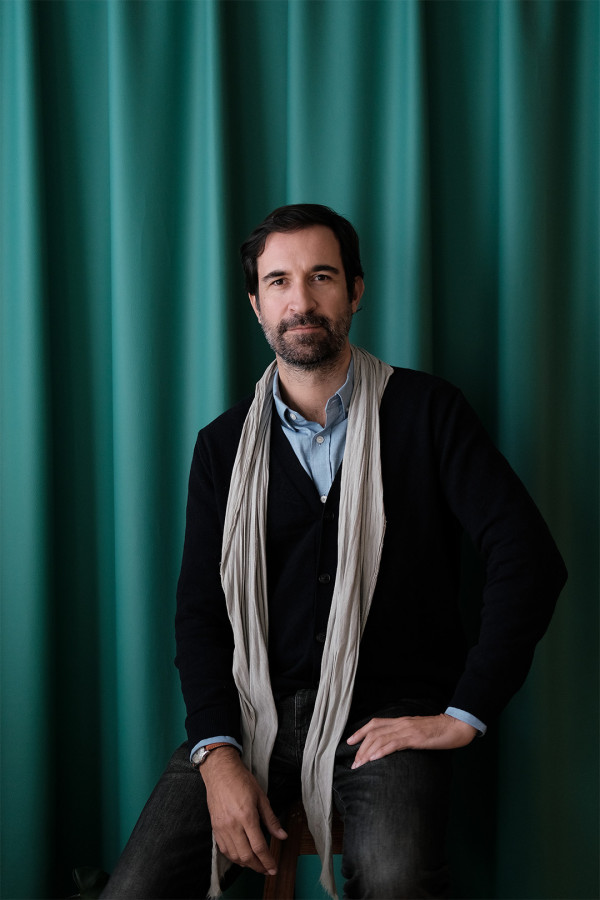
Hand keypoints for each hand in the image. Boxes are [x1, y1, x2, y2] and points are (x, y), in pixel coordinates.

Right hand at [200, 746, 286, 873]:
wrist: (220, 772)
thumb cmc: (241, 781)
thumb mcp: (261, 797)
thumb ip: (271, 819)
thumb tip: (282, 836)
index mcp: (247, 816)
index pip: (259, 846)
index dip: (267, 861)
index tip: (273, 868)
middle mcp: (233, 825)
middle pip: (246, 855)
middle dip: (258, 866)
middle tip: (267, 869)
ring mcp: (221, 828)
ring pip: (234, 855)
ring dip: (246, 864)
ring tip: (256, 864)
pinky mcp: (214, 828)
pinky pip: (224, 850)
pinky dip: (234, 857)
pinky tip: (241, 856)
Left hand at [347, 714, 476, 768]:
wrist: (455, 726)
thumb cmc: (439, 731)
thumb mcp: (418, 731)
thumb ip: (405, 735)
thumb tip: (394, 745)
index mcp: (401, 721)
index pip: (375, 723)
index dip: (360, 731)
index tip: (349, 742)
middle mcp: (401, 723)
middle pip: (374, 732)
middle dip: (361, 747)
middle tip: (354, 763)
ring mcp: (407, 730)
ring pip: (381, 738)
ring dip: (367, 752)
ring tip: (359, 764)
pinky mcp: (415, 738)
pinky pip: (394, 744)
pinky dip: (381, 750)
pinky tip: (374, 758)